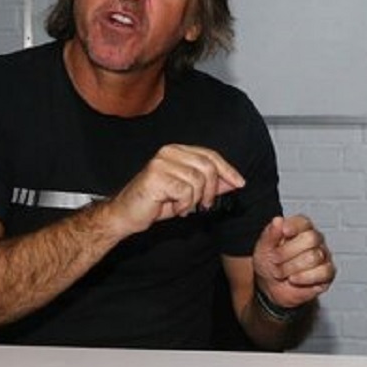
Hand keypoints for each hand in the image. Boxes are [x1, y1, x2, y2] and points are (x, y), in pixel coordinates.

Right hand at [102, 144, 245, 236]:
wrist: (126, 215)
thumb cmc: (155, 203)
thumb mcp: (189, 193)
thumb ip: (209, 185)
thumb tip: (233, 182)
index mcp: (177, 151)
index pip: (210, 155)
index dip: (227, 170)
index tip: (240, 183)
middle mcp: (169, 152)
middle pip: (208, 167)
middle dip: (211, 190)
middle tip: (204, 205)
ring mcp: (161, 163)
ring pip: (198, 181)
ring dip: (194, 200)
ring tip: (182, 206)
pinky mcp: (156, 176)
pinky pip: (185, 191)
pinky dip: (184, 205)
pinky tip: (174, 208)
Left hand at [252, 215, 334, 308]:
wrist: (271, 286)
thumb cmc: (270, 263)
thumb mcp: (263, 247)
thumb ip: (270, 234)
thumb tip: (278, 221)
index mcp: (300, 228)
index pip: (304, 222)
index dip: (295, 226)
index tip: (284, 232)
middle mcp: (315, 239)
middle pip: (311, 239)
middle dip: (288, 252)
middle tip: (275, 260)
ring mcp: (323, 256)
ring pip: (314, 257)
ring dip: (292, 267)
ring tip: (281, 272)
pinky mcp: (328, 273)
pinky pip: (324, 272)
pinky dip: (304, 277)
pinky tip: (294, 279)